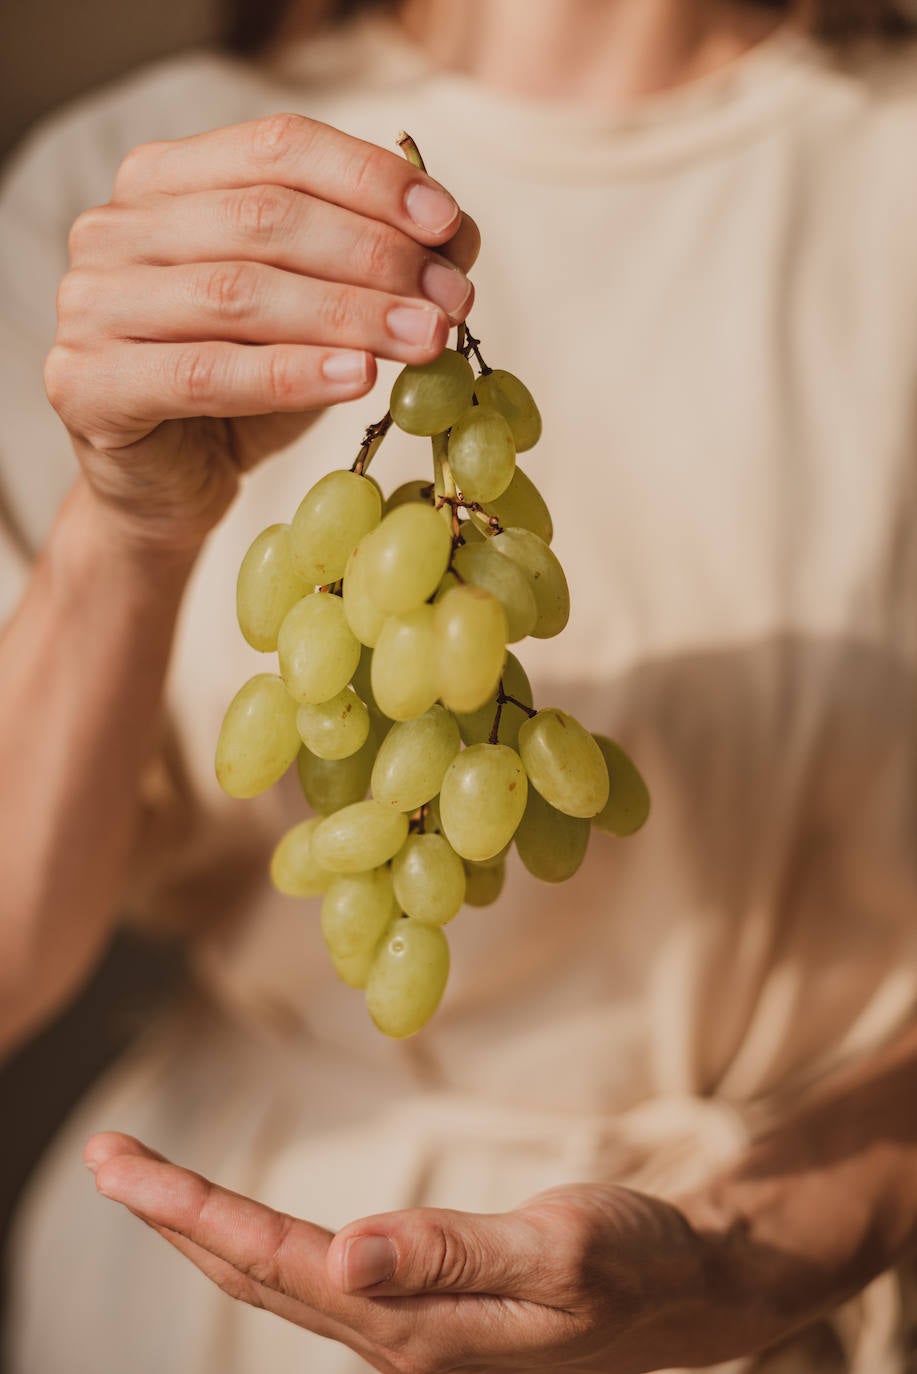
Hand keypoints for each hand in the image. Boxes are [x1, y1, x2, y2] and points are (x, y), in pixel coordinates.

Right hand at [45, 114, 478, 554]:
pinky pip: (204, 372)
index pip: (277, 149)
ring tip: (425, 340)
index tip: (447, 224)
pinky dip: (290, 374)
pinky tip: (358, 379)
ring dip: (349, 315)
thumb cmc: (243, 389)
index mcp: (166, 180)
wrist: (167, 487)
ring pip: (239, 293)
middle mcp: (115, 227)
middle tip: (451, 301)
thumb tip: (458, 233)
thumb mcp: (315, 317)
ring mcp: (90, 303)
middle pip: (265, 219)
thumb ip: (372, 265)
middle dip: (375, 258)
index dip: (370, 180)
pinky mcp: (88, 383)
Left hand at [85, 1132, 744, 1373]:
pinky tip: (241, 1228)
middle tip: (105, 1156)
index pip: (274, 1263)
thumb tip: (344, 1252)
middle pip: (254, 1274)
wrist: (686, 1293)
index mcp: (415, 1328)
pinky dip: (258, 1241)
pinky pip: (312, 1276)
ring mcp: (402, 1329)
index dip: (192, 1213)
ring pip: (275, 1278)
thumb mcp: (561, 1251)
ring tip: (148, 1183)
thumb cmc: (633, 1263)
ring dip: (205, 1229)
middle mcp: (392, 1337)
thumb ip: (453, 1255)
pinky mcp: (419, 1309)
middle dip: (173, 1217)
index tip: (121, 1166)